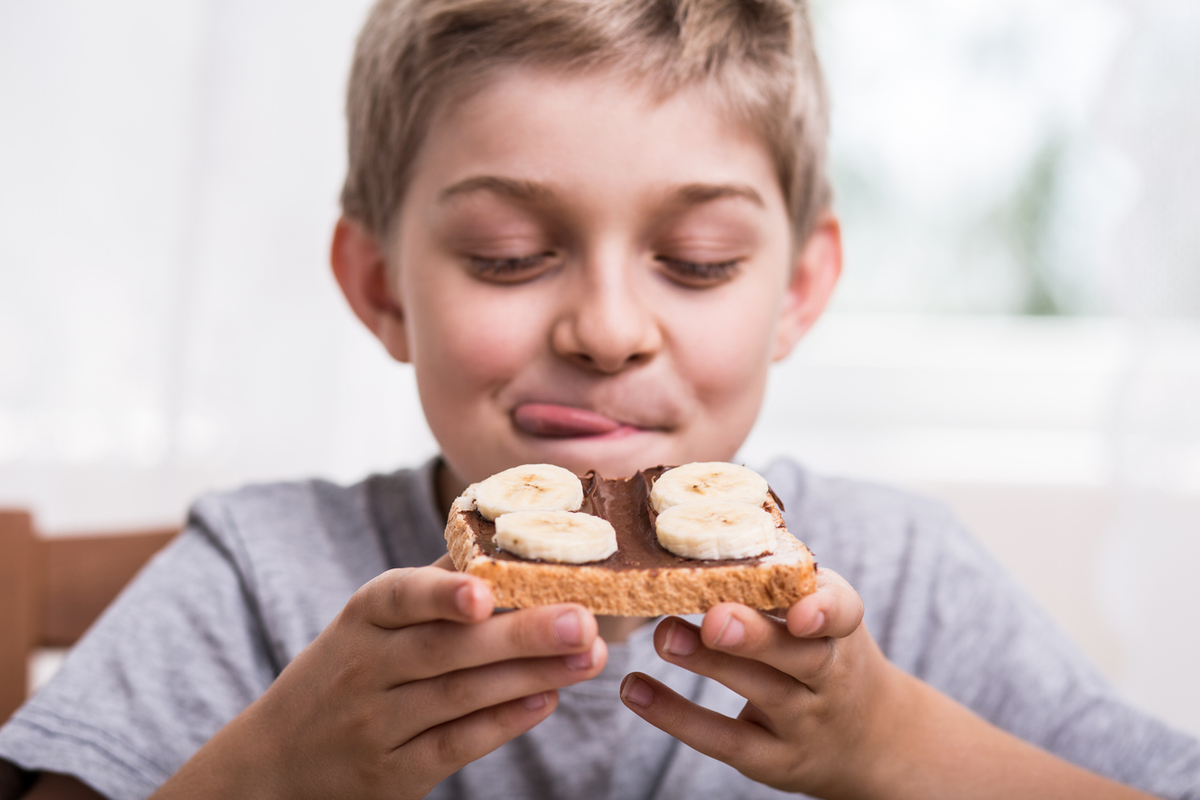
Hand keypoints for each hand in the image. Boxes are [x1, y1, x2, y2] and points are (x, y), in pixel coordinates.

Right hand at [153, 557, 606, 799]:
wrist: (277, 762)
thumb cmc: (347, 671)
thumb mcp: (371, 623)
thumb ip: (434, 586)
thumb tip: (510, 542)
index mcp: (363, 618)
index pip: (399, 597)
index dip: (440, 594)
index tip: (485, 593)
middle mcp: (365, 669)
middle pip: (447, 650)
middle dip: (521, 635)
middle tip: (583, 620)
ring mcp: (378, 725)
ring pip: (461, 697)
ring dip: (531, 675)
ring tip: (588, 656)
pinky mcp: (394, 773)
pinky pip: (457, 744)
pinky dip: (504, 722)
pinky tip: (547, 699)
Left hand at [618, 568, 898, 797]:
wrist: (870, 737)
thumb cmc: (822, 648)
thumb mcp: (820, 610)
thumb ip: (777, 577)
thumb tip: (701, 517)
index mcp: (840, 629)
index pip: (845, 614)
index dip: (826, 611)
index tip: (802, 610)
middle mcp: (829, 678)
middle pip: (800, 658)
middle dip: (756, 637)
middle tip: (714, 616)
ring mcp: (803, 723)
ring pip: (759, 694)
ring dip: (708, 665)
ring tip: (664, 636)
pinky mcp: (771, 760)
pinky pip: (722, 739)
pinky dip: (674, 715)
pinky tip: (634, 688)